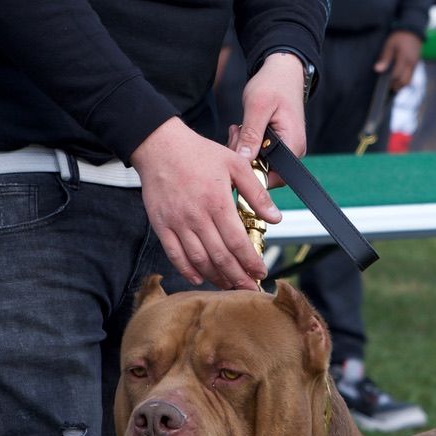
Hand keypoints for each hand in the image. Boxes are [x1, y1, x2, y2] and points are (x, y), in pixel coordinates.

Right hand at [132, 117, 273, 290]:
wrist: (160, 146)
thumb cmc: (198, 153)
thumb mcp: (235, 164)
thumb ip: (256, 193)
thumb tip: (275, 217)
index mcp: (218, 202)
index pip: (238, 242)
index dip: (250, 262)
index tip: (260, 273)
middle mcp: (197, 216)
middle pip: (220, 257)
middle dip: (238, 277)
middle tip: (249, 289)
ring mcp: (177, 223)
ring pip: (199, 260)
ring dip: (216, 277)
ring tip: (229, 286)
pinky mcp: (162, 225)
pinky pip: (174, 255)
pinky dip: (187, 270)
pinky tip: (199, 278)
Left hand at [230, 52, 309, 167]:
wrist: (282, 71)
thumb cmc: (273, 84)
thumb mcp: (257, 106)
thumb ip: (251, 134)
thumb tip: (243, 160)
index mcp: (292, 145)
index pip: (273, 177)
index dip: (251, 172)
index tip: (235, 154)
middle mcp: (292, 151)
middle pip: (264, 172)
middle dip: (244, 158)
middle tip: (235, 135)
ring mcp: (285, 148)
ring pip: (259, 163)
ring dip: (243, 150)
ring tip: (238, 129)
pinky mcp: (276, 144)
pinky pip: (259, 154)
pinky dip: (247, 145)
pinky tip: (242, 130)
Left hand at [374, 29, 421, 92]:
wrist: (412, 31)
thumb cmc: (399, 37)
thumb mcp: (389, 45)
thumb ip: (384, 58)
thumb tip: (378, 70)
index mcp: (404, 58)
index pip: (397, 75)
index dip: (389, 81)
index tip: (383, 84)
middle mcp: (411, 63)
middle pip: (404, 81)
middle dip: (395, 86)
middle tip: (387, 87)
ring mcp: (415, 64)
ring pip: (409, 81)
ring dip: (400, 85)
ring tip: (391, 85)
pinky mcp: (416, 64)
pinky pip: (411, 76)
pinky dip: (404, 80)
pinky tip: (397, 80)